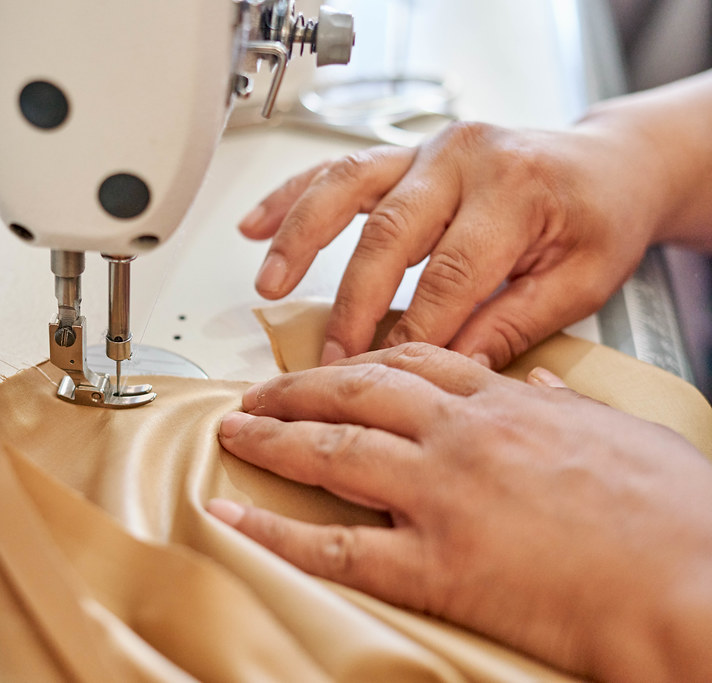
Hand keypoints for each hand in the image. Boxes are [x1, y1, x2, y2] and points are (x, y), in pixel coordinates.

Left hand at [210, 344, 711, 680]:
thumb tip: (537, 383)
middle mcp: (463, 438)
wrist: (694, 584)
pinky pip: (336, 546)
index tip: (331, 364)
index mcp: (507, 404)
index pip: (413, 361)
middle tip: (259, 392)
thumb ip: (564, 404)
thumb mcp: (620, 434)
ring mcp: (443, 496)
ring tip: (236, 431)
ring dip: (273, 438)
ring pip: (333, 452)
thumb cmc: (674, 518)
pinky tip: (236, 518)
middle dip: (297, 388)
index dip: (359, 359)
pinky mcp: (437, 564)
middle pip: (355, 393)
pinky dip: (276, 531)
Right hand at [240, 121, 664, 367]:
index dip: (416, 333)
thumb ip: (511, 323)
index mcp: (516, 188)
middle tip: (330, 360)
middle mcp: (464, 159)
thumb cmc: (598, 219)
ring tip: (269, 285)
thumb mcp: (579, 282)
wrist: (607, 166)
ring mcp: (428, 151)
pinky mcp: (404, 155)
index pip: (451, 275)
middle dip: (353, 304)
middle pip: (390, 236)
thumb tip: (448, 367)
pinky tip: (256, 227)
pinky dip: (291, 198)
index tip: (387, 380)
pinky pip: (338, 171)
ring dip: (300, 239)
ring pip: (347, 189)